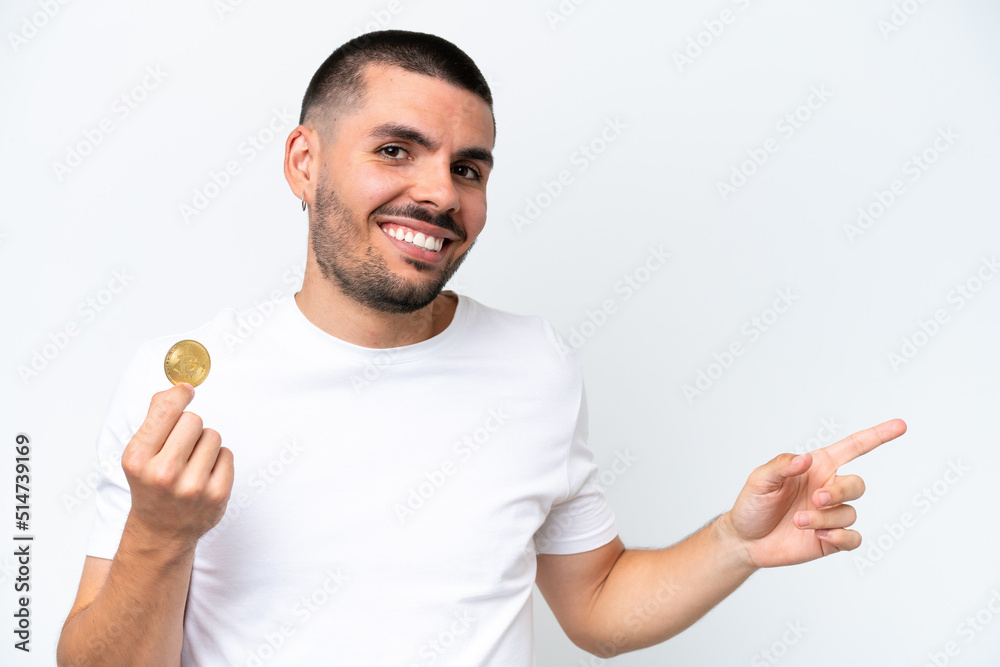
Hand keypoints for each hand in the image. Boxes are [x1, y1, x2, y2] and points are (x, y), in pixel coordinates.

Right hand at [120, 383, 234, 551]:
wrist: (160, 532)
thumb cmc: (150, 485)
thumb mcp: (139, 454)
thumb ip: (155, 418)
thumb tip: (177, 388)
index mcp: (138, 459)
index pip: (166, 411)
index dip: (179, 395)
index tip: (186, 390)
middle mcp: (164, 474)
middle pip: (194, 420)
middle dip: (189, 427)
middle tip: (181, 446)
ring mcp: (193, 487)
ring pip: (213, 435)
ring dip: (205, 444)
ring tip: (191, 463)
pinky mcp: (217, 495)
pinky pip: (227, 454)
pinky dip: (218, 460)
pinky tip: (203, 475)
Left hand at [720, 419, 906, 568]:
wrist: (745, 540)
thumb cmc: (753, 504)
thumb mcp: (760, 480)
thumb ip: (782, 466)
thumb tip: (805, 459)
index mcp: (816, 468)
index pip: (853, 448)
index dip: (877, 436)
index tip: (901, 426)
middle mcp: (828, 489)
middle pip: (857, 484)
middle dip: (840, 491)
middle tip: (815, 499)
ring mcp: (831, 515)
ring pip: (849, 513)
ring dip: (825, 517)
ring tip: (799, 521)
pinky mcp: (830, 539)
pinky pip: (853, 538)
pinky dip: (842, 537)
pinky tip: (822, 536)